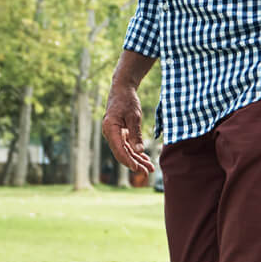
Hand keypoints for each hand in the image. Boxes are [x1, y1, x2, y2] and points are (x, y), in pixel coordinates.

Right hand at [101, 51, 155, 175]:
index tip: (138, 169)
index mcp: (110, 129)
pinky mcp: (120, 133)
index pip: (119, 150)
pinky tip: (145, 159)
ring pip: (125, 151)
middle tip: (148, 172)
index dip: (129, 161)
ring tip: (150, 169)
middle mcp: (110, 134)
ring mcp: (114, 134)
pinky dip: (136, 152)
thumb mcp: (134, 116)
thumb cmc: (127, 100)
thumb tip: (139, 151)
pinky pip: (127, 146)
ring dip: (137, 160)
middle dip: (135, 164)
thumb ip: (135, 133)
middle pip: (122, 153)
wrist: (122, 89)